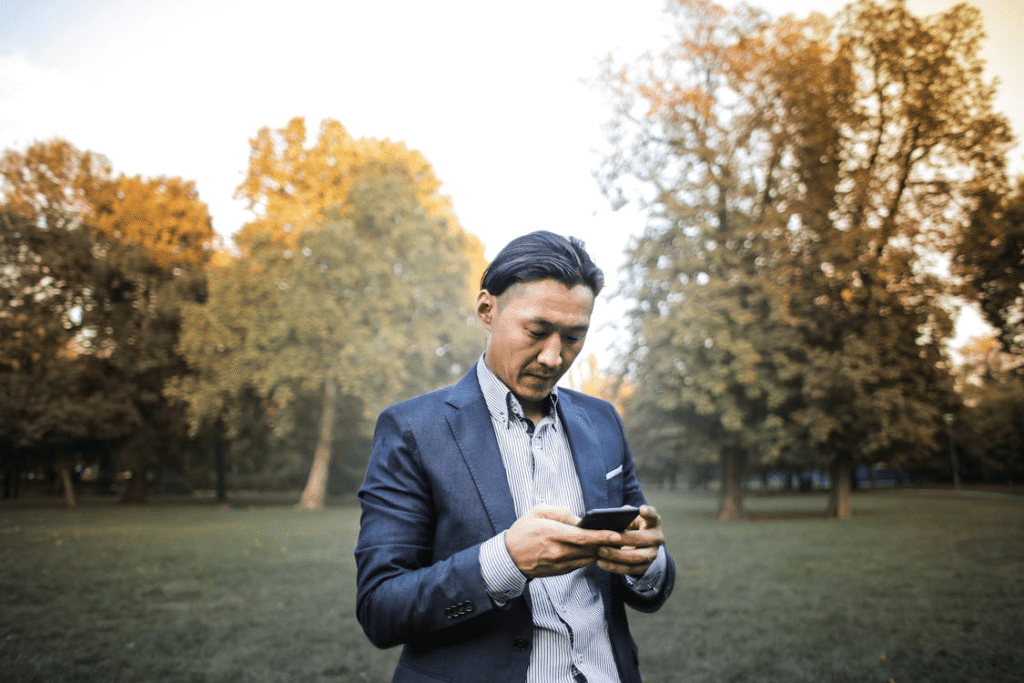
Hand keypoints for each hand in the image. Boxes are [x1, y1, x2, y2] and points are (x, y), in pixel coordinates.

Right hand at [505, 505, 622, 578]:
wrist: (509, 558)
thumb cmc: (523, 531)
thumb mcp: (538, 512)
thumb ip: (560, 513)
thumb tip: (579, 519)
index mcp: (553, 534)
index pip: (583, 537)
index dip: (602, 536)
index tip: (617, 533)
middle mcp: (558, 551)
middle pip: (590, 549)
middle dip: (608, 544)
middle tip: (624, 537)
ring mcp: (560, 563)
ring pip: (588, 558)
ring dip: (602, 551)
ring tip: (615, 543)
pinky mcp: (561, 571)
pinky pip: (581, 564)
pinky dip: (591, 557)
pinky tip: (598, 550)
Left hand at [595, 505, 664, 576]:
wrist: (640, 544)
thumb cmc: (631, 526)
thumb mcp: (630, 518)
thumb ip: (622, 516)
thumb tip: (608, 518)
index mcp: (653, 522)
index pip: (653, 516)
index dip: (648, 513)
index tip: (641, 509)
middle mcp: (656, 538)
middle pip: (640, 539)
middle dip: (623, 539)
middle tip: (608, 538)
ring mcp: (652, 554)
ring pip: (635, 557)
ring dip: (616, 555)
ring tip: (600, 551)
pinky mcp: (645, 567)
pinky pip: (629, 569)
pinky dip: (614, 566)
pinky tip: (600, 562)